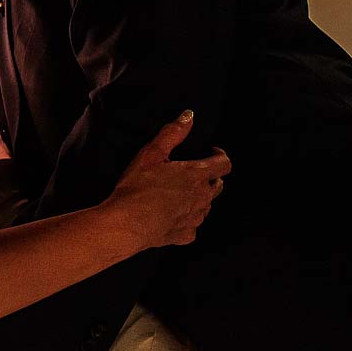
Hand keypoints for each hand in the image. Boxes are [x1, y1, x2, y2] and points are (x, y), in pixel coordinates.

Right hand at [107, 110, 230, 248]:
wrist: (127, 224)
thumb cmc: (137, 187)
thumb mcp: (151, 153)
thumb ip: (172, 133)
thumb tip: (189, 116)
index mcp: (197, 175)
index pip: (224, 163)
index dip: (220, 156)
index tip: (211, 152)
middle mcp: (202, 198)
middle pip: (218, 185)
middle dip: (211, 177)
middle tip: (195, 172)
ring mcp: (195, 218)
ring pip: (206, 206)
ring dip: (199, 197)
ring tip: (180, 193)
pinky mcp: (185, 234)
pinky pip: (192, 225)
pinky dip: (186, 219)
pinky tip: (171, 215)